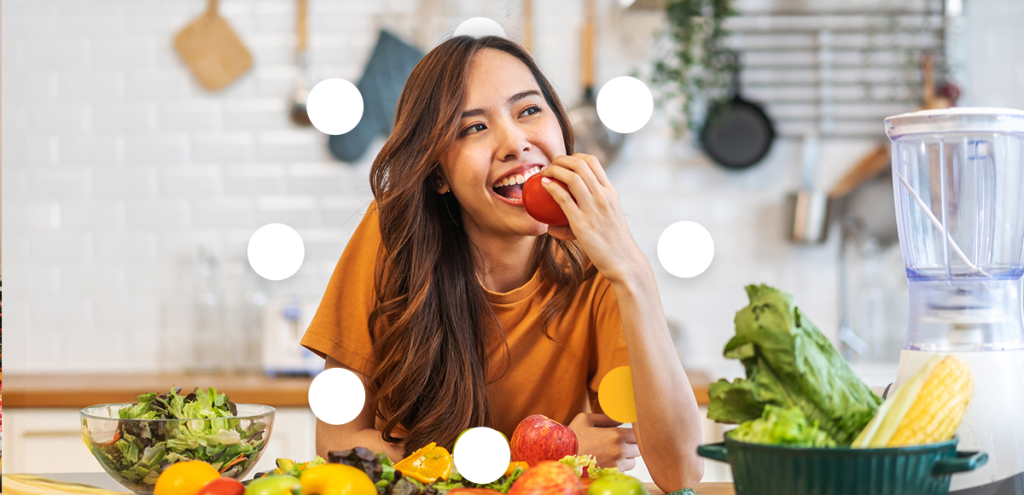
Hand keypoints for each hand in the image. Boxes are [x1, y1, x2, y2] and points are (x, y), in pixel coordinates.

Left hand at [540, 154, 644, 284]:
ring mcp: (594, 208)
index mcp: (610, 192)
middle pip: (580, 164)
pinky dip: (551, 188)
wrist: (623, 260)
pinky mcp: (582, 223)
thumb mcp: (608, 217)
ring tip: (544, 173)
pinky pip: (563, 198)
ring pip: (571, 177)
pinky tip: (543, 185)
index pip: (592, 162)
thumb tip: (564, 215)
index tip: (564, 162)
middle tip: (550, 165)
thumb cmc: (613, 241)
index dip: (574, 156)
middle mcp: (603, 196)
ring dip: (554, 170)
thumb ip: (590, 210)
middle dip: (561, 159)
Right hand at [568, 412, 640, 470]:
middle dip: (630, 445)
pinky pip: (624, 471)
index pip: (636, 434)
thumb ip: (606, 417)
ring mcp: (616, 464)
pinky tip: (608, 461)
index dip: (631, 433)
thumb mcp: (585, 419)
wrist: (560, 457)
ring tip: (613, 453)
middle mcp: (619, 450)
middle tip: (619, 443)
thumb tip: (621, 419)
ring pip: (633, 461)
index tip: (624, 433)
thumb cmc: (572, 437)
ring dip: (627, 457)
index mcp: (615, 435)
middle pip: (637, 448)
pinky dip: (620, 467)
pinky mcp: (611, 475)